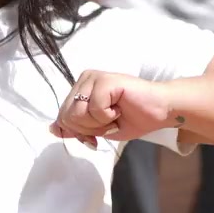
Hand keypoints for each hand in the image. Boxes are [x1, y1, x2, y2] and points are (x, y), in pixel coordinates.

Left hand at [50, 70, 175, 148]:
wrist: (161, 110)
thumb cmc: (133, 117)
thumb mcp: (99, 128)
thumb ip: (76, 128)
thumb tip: (52, 129)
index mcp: (81, 88)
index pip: (63, 117)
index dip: (79, 132)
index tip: (96, 135)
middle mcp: (84, 79)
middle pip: (68, 117)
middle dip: (90, 129)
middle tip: (110, 122)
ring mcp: (94, 77)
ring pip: (78, 114)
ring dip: (99, 124)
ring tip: (115, 114)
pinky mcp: (105, 80)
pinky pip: (95, 109)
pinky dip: (108, 117)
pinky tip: (121, 108)